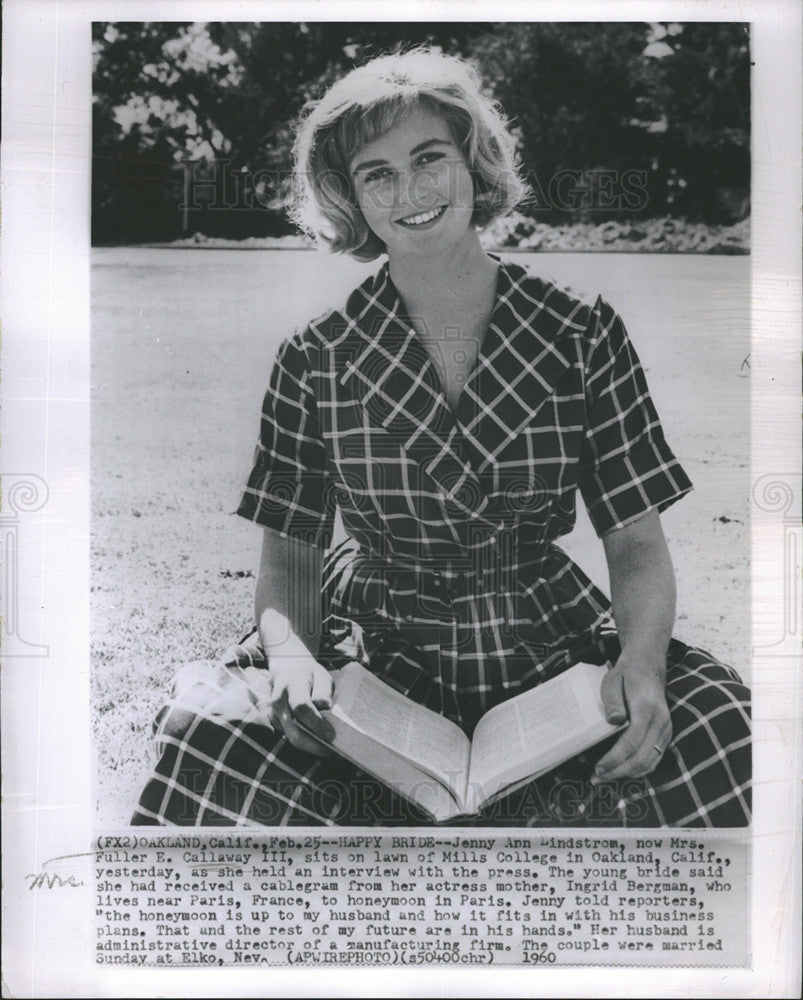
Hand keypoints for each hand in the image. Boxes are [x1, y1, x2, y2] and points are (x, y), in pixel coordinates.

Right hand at [267, 655, 334, 755]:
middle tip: (333, 752)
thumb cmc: (309, 673)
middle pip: (294, 731)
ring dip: (311, 747)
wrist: (287, 668)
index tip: (331, 735)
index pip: (302, 707)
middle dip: (314, 745)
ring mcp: (273, 713)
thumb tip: (325, 710)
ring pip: (291, 738)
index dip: (317, 724)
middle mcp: (278, 701)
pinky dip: (306, 743)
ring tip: (330, 750)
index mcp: (292, 685)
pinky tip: (320, 744)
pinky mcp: (274, 723)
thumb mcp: (321, 677)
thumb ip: (323, 693)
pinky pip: (290, 737)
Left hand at [592, 651, 670, 782]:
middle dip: (619, 771)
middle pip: (642, 757)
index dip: (615, 758)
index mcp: (646, 709)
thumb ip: (612, 701)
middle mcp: (661, 722)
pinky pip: (655, 758)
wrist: (648, 667)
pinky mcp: (666, 734)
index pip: (632, 742)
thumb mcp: (612, 681)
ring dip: (628, 773)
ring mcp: (666, 729)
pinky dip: (639, 769)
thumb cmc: (627, 675)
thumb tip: (614, 722)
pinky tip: (622, 771)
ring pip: (650, 762)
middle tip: (597, 777)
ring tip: (606, 777)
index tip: (598, 767)